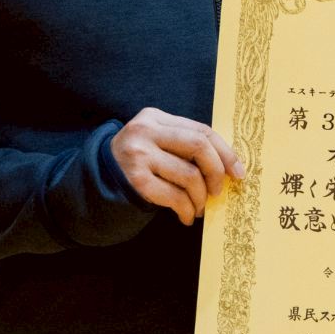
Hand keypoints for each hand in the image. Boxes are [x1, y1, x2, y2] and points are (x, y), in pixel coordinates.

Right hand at [111, 108, 243, 224]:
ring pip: (189, 176)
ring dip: (200, 198)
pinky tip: (186, 216)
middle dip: (216, 173)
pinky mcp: (135, 180)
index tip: (239, 172)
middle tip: (217, 192)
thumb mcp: (157, 143)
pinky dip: (187, 210)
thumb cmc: (137, 164)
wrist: (96, 181)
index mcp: (155, 117)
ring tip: (199, 208)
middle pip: (199, 147)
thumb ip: (185, 145)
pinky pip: (174, 196)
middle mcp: (145, 131)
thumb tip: (229, 167)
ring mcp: (138, 155)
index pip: (201, 130)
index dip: (226, 152)